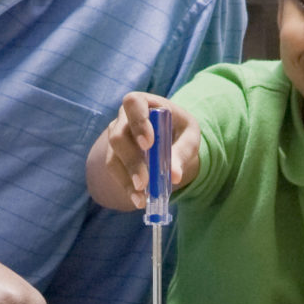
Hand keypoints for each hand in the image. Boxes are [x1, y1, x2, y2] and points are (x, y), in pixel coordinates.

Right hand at [90, 92, 200, 210]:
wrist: (172, 140)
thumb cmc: (180, 130)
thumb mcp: (190, 136)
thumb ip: (182, 151)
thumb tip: (174, 176)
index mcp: (144, 103)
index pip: (133, 104)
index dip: (138, 122)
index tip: (148, 143)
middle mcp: (124, 118)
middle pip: (118, 136)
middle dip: (131, 160)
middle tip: (144, 182)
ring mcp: (116, 137)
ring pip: (113, 156)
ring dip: (127, 177)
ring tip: (142, 196)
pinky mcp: (114, 155)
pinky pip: (114, 171)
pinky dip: (126, 186)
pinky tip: (138, 200)